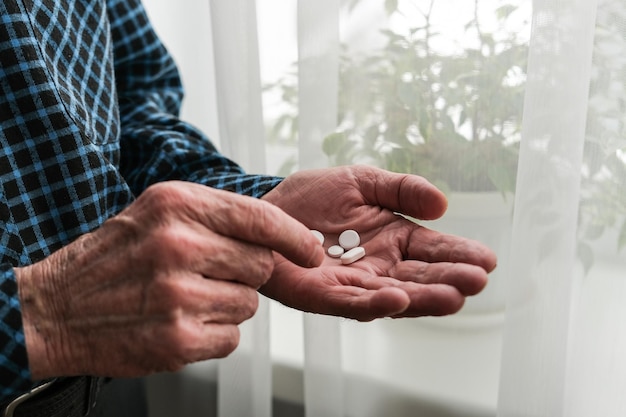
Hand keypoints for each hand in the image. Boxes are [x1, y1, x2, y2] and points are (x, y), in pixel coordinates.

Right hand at [16, 181, 322, 379]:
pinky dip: (214, 333)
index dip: (295, 237)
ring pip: (248, 303)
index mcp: (176, 205)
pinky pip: (232, 337)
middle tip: (208, 274)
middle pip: (261, 265)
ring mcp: (177, 296)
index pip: (260, 218)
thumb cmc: (115, 257)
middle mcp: (178, 246)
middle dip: (245, 272)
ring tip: (185, 298)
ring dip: (227, 304)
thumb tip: (281, 235)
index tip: (312, 251)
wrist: (56, 308)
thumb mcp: (158, 211)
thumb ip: (216, 215)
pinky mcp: (177, 340)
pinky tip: (180, 322)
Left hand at [261, 166, 496, 321]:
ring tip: (454, 297)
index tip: (488, 259)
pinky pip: (351, 302)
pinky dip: (375, 303)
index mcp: (393, 239)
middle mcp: (379, 267)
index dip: (459, 255)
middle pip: (420, 278)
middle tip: (478, 281)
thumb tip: (442, 204)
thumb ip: (401, 189)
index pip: (433, 250)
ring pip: (393, 296)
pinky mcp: (322, 295)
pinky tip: (399, 299)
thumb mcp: (361, 181)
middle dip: (449, 281)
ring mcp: (352, 285)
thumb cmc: (312, 196)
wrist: (266, 208)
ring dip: (423, 298)